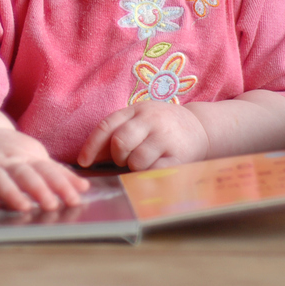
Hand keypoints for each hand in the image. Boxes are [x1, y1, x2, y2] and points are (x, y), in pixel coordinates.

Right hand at [0, 128, 87, 210]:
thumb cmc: (9, 151)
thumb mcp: (34, 155)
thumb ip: (57, 173)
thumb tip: (84, 188)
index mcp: (25, 154)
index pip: (46, 168)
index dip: (60, 183)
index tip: (74, 198)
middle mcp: (5, 159)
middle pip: (23, 172)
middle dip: (38, 188)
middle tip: (52, 204)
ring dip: (10, 192)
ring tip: (24, 207)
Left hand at [77, 101, 208, 170]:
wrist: (200, 126)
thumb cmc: (162, 126)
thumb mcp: (140, 120)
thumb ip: (117, 133)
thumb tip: (90, 157)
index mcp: (136, 110)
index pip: (107, 126)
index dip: (92, 146)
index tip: (84, 162)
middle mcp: (150, 121)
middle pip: (119, 143)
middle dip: (118, 157)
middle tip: (126, 159)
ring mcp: (165, 138)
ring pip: (136, 161)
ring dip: (135, 167)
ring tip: (146, 160)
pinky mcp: (179, 156)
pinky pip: (154, 172)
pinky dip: (150, 174)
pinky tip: (156, 167)